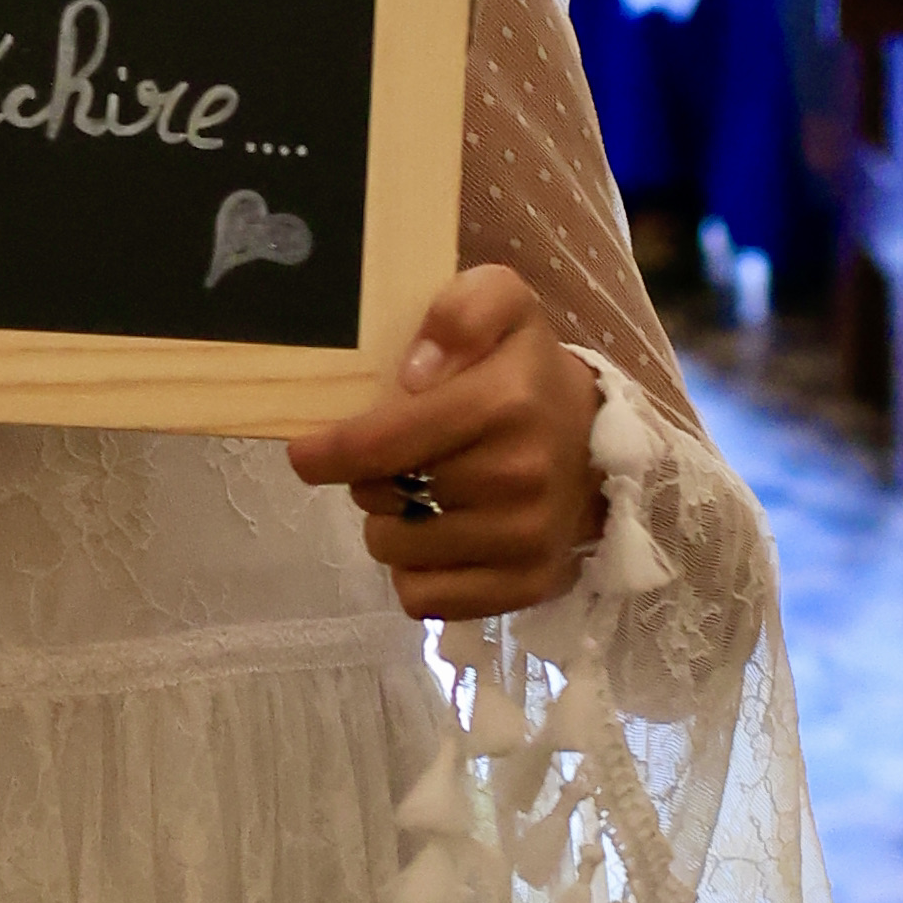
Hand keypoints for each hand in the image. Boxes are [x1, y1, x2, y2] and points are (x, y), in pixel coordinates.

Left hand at [286, 262, 597, 614]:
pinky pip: (423, 598)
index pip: (382, 444)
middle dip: (370, 479)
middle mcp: (518, 477)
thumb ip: (461, 311)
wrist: (597, 445)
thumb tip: (415, 373)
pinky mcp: (525, 586)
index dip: (329, 453)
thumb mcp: (503, 304)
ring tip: (422, 499)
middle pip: (378, 497)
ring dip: (390, 525)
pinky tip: (440, 541)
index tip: (305, 455)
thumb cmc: (528, 373)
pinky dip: (417, 573)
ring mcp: (523, 539)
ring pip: (393, 551)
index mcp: (504, 403)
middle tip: (403, 460)